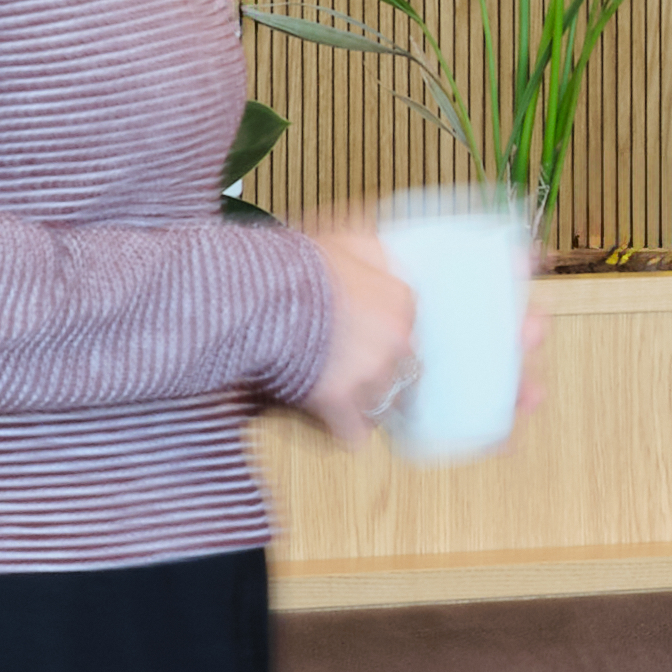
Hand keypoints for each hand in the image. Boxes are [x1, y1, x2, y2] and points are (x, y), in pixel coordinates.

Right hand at [290, 209, 421, 441]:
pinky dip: (344, 431)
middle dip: (383, 373)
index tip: (368, 340)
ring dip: (366, 403)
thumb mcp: (345, 238)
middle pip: (406, 370)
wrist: (261, 292)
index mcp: (402, 301)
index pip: (410, 329)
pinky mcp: (341, 406)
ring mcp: (372, 377)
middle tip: (356, 371)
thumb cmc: (298, 263)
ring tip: (343, 396)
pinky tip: (333, 422)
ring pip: (385, 404)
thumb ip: (372, 247)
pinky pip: (355, 434)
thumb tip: (383, 248)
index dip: (385, 337)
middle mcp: (398, 341)